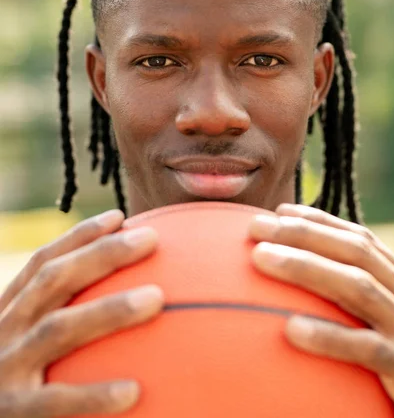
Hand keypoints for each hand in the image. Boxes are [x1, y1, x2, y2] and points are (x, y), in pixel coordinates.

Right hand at [0, 209, 163, 416]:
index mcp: (7, 314)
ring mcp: (4, 370)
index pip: (42, 263)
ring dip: (108, 310)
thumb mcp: (22, 352)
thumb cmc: (11, 389)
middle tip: (151, 238)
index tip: (119, 217)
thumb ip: (63, 328)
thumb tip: (135, 303)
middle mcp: (3, 332)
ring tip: (157, 297)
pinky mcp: (11, 413)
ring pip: (58, 329)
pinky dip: (93, 394)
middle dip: (102, 253)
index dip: (79, 237)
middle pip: (54, 280)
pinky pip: (54, 403)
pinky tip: (134, 391)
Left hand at [249, 203, 393, 414]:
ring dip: (306, 267)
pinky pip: (367, 350)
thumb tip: (276, 267)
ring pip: (358, 288)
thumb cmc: (382, 365)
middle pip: (355, 253)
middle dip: (304, 233)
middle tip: (255, 227)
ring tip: (260, 258)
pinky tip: (290, 329)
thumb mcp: (367, 322)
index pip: (359, 239)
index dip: (320, 221)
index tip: (279, 212)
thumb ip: (337, 295)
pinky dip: (329, 336)